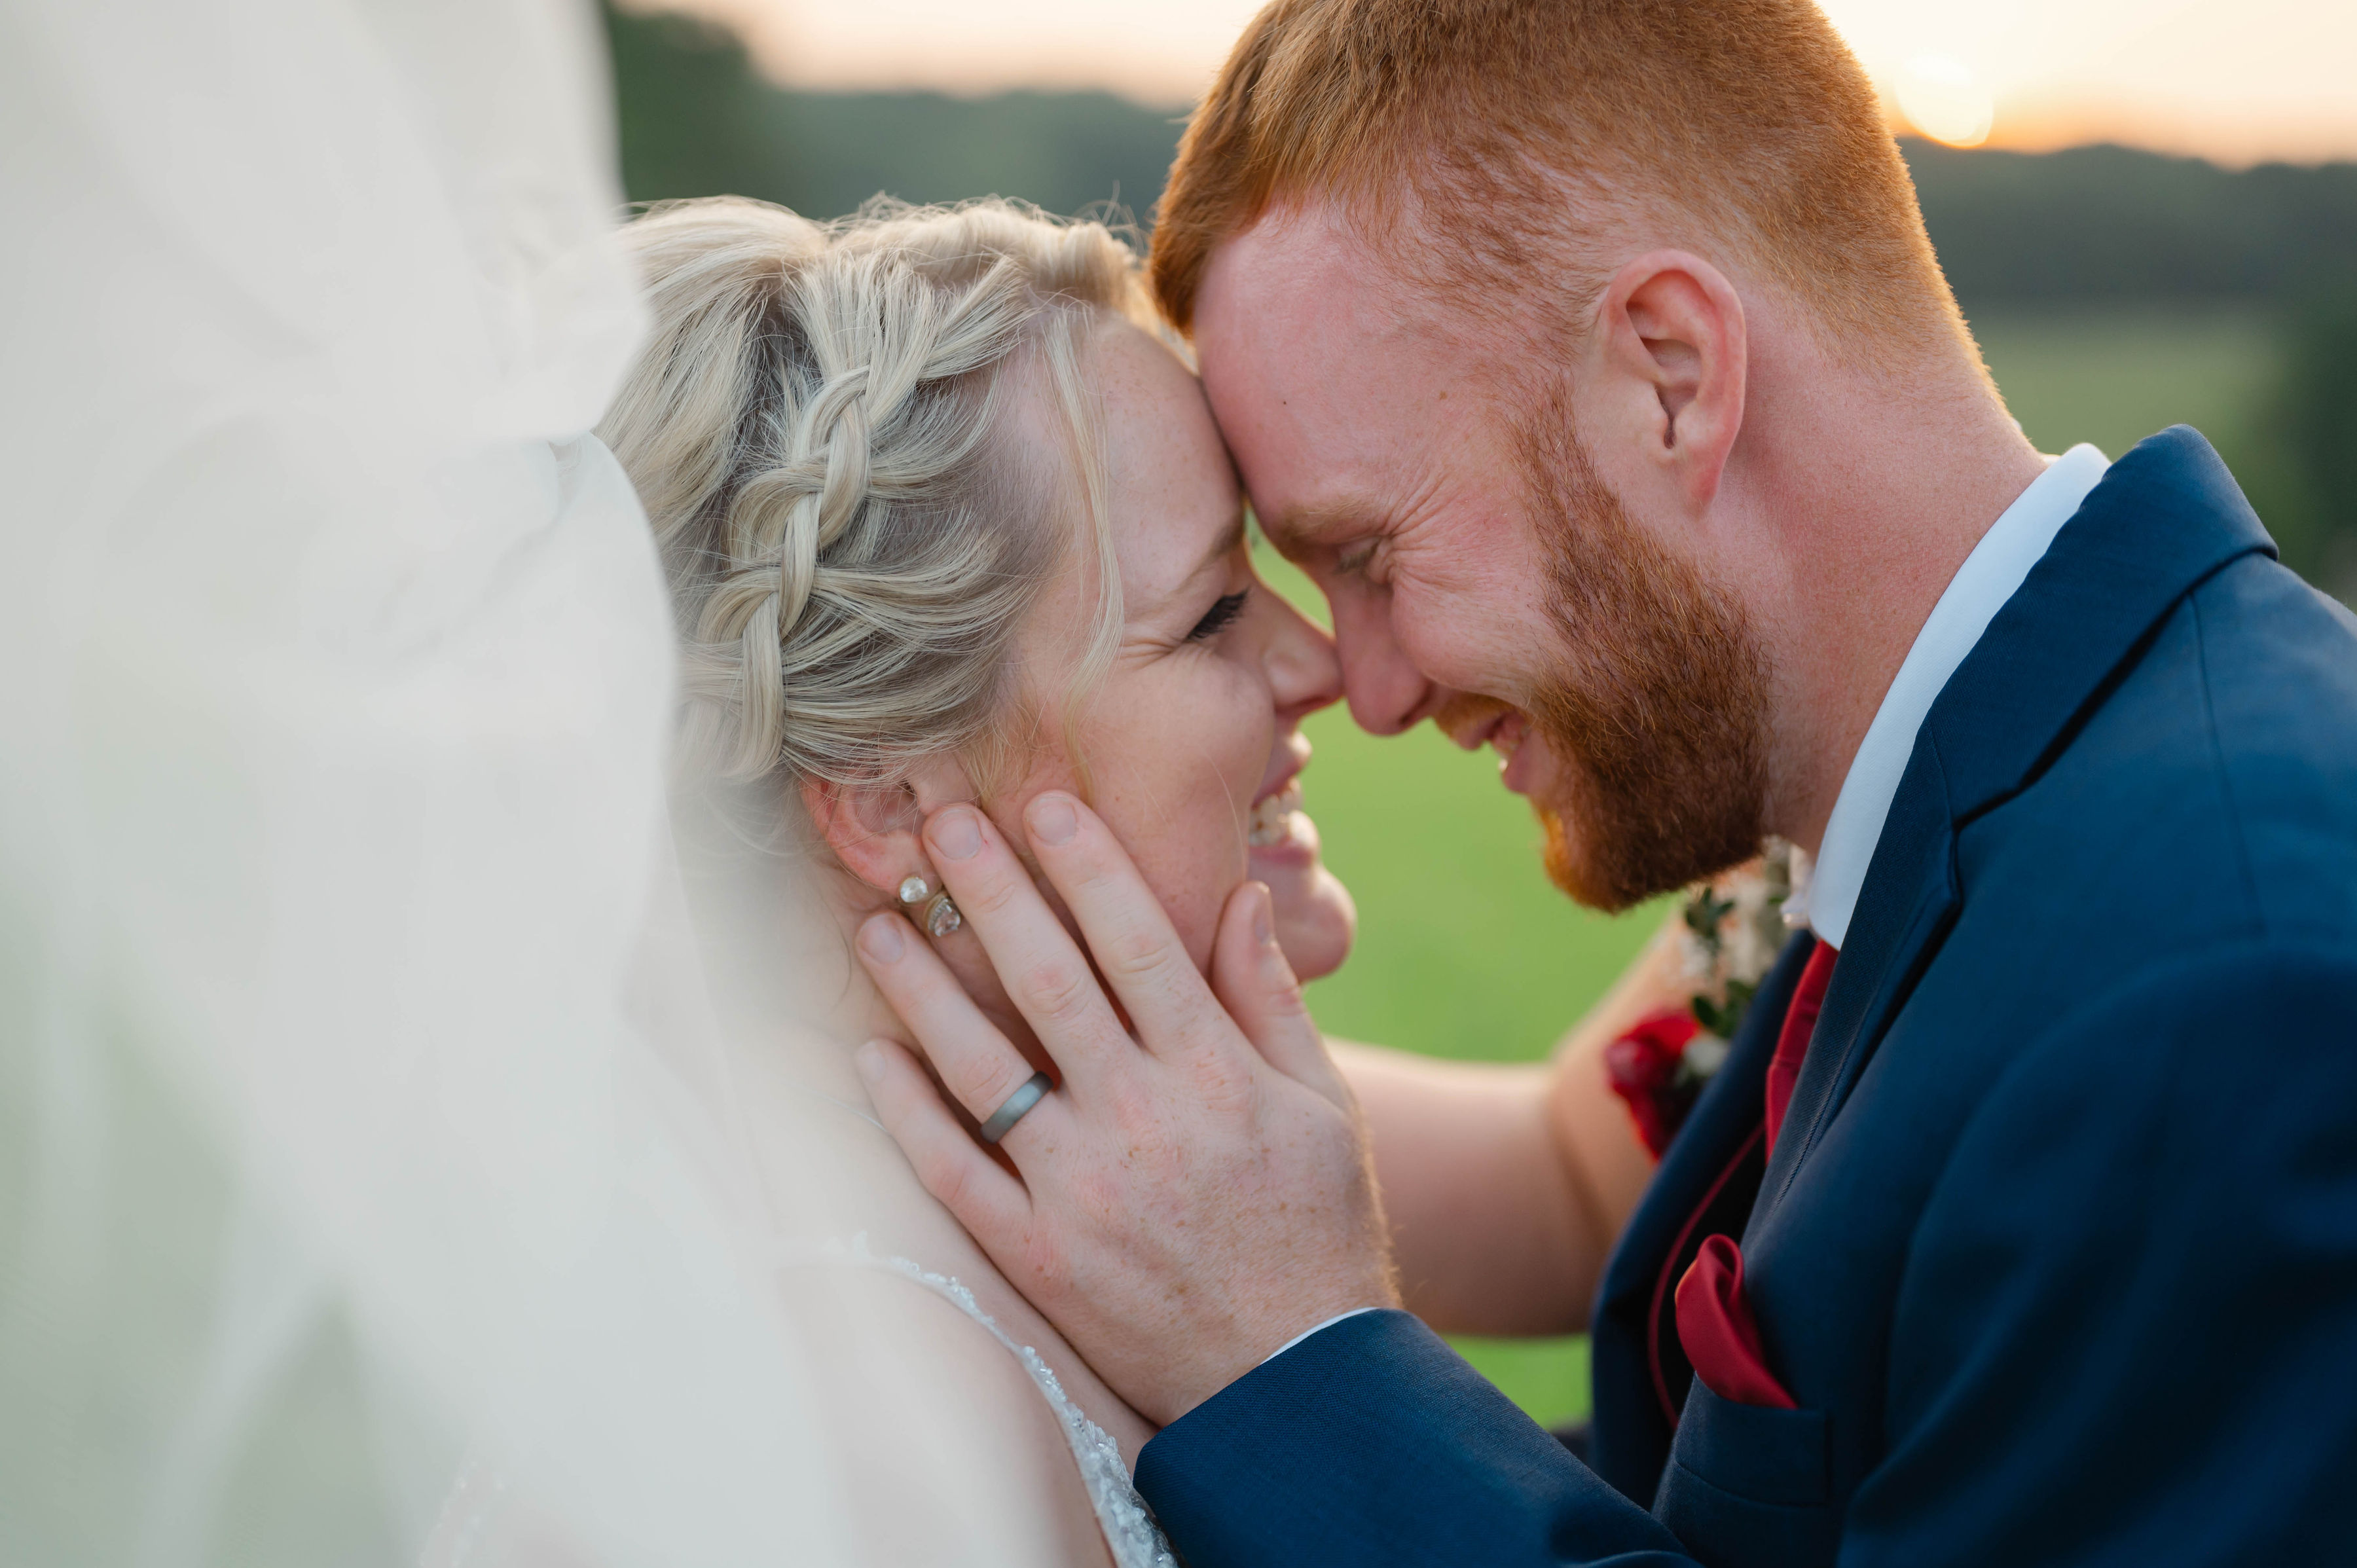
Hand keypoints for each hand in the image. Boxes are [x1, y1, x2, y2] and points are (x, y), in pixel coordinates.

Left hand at [852, 791, 1398, 1424]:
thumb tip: (1238, 898)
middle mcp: (1144, 1120)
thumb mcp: (1322, 1107)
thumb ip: (1271, 999)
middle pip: (1049, 981)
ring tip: (877, 925)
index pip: (1138, 940)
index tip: (1042, 803)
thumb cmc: (1317, 1232)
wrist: (1297, 1384)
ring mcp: (1083, 1192)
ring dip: (923, 988)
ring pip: (983, 1067)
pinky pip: (955, 1173)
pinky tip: (870, 1054)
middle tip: (939, 824)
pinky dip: (907, 1113)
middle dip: (990, 893)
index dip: (1086, 864)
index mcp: (1217, 1073)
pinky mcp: (1040, 1258)